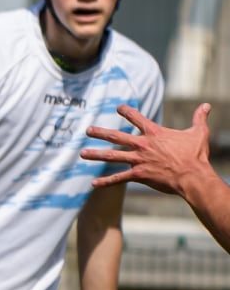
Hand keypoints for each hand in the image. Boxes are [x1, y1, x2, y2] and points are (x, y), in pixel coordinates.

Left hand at [83, 103, 213, 195]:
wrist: (193, 176)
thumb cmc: (196, 155)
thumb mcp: (198, 133)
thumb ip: (199, 118)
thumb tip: (207, 105)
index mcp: (154, 133)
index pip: (137, 118)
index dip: (127, 112)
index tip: (118, 107)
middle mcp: (142, 145)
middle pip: (117, 137)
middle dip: (101, 133)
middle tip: (88, 130)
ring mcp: (138, 160)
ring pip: (112, 156)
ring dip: (96, 155)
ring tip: (82, 154)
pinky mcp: (138, 174)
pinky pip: (118, 178)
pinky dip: (105, 182)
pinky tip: (93, 184)